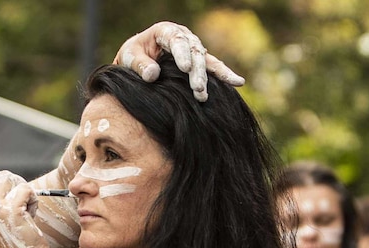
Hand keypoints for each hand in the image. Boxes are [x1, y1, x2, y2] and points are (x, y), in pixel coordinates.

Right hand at [0, 171, 49, 247]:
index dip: (3, 182)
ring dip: (25, 192)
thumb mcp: (1, 226)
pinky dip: (33, 200)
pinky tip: (32, 217)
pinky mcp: (11, 210)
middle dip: (16, 184)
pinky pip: (25, 189)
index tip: (15, 197)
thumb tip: (8, 183)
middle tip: (25, 202)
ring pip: (12, 179)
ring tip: (27, 211)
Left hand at [114, 22, 243, 101]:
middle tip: (197, 89)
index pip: (177, 40)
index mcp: (166, 31)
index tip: (185, 68)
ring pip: (205, 61)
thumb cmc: (133, 56)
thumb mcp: (130, 57)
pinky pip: (213, 67)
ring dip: (207, 78)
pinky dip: (224, 75)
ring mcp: (193, 49)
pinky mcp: (199, 62)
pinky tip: (238, 82)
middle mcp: (183, 37)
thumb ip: (140, 65)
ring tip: (203, 95)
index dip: (182, 53)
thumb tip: (153, 75)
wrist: (137, 62)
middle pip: (194, 52)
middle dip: (197, 72)